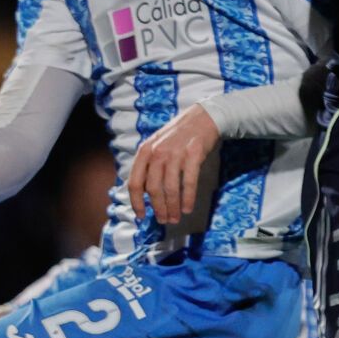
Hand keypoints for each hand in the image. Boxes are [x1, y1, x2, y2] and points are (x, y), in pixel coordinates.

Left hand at [129, 104, 221, 223]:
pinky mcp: (194, 155)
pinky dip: (188, 198)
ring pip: (171, 188)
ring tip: (175, 218)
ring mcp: (176, 154)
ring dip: (172, 206)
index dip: (137, 202)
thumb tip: (143, 192)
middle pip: (153, 188)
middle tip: (163, 220)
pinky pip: (189, 182)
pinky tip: (187, 208)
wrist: (203, 117)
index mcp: (144, 152)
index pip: (135, 182)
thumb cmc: (179, 134)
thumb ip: (148, 165)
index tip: (141, 216)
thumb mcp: (156, 145)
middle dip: (158, 208)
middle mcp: (158, 153)